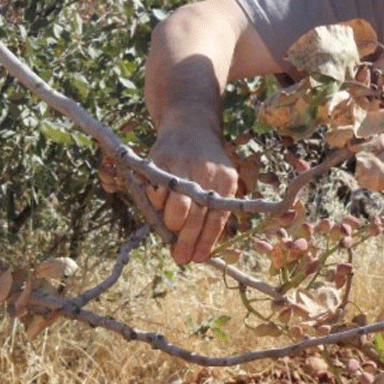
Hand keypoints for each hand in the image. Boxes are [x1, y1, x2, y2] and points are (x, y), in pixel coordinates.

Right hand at [145, 123, 236, 264]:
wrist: (190, 125)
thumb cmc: (208, 163)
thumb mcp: (221, 180)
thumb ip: (215, 209)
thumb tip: (201, 247)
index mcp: (225, 180)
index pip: (217, 218)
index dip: (207, 241)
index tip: (198, 258)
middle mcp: (206, 172)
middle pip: (196, 216)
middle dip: (186, 241)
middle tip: (180, 257)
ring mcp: (182, 166)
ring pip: (175, 208)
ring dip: (172, 224)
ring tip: (171, 228)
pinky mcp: (160, 162)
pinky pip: (157, 193)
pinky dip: (158, 204)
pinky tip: (162, 203)